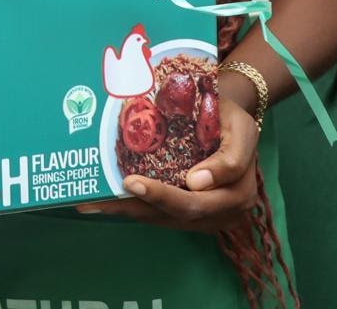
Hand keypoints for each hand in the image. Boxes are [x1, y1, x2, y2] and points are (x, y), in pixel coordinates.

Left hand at [78, 96, 259, 231]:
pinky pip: (166, 217)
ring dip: (133, 211)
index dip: (164, 195)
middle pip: (182, 213)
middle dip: (141, 205)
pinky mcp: (198, 218)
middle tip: (104, 196)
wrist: (231, 123)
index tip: (132, 183)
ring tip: (96, 203)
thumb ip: (228, 157)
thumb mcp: (238, 124)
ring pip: (170, 219)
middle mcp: (230, 208)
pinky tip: (111, 203)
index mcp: (240, 186)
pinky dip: (139, 209)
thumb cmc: (229, 117)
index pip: (200, 198)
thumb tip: (195, 183)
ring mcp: (214, 217)